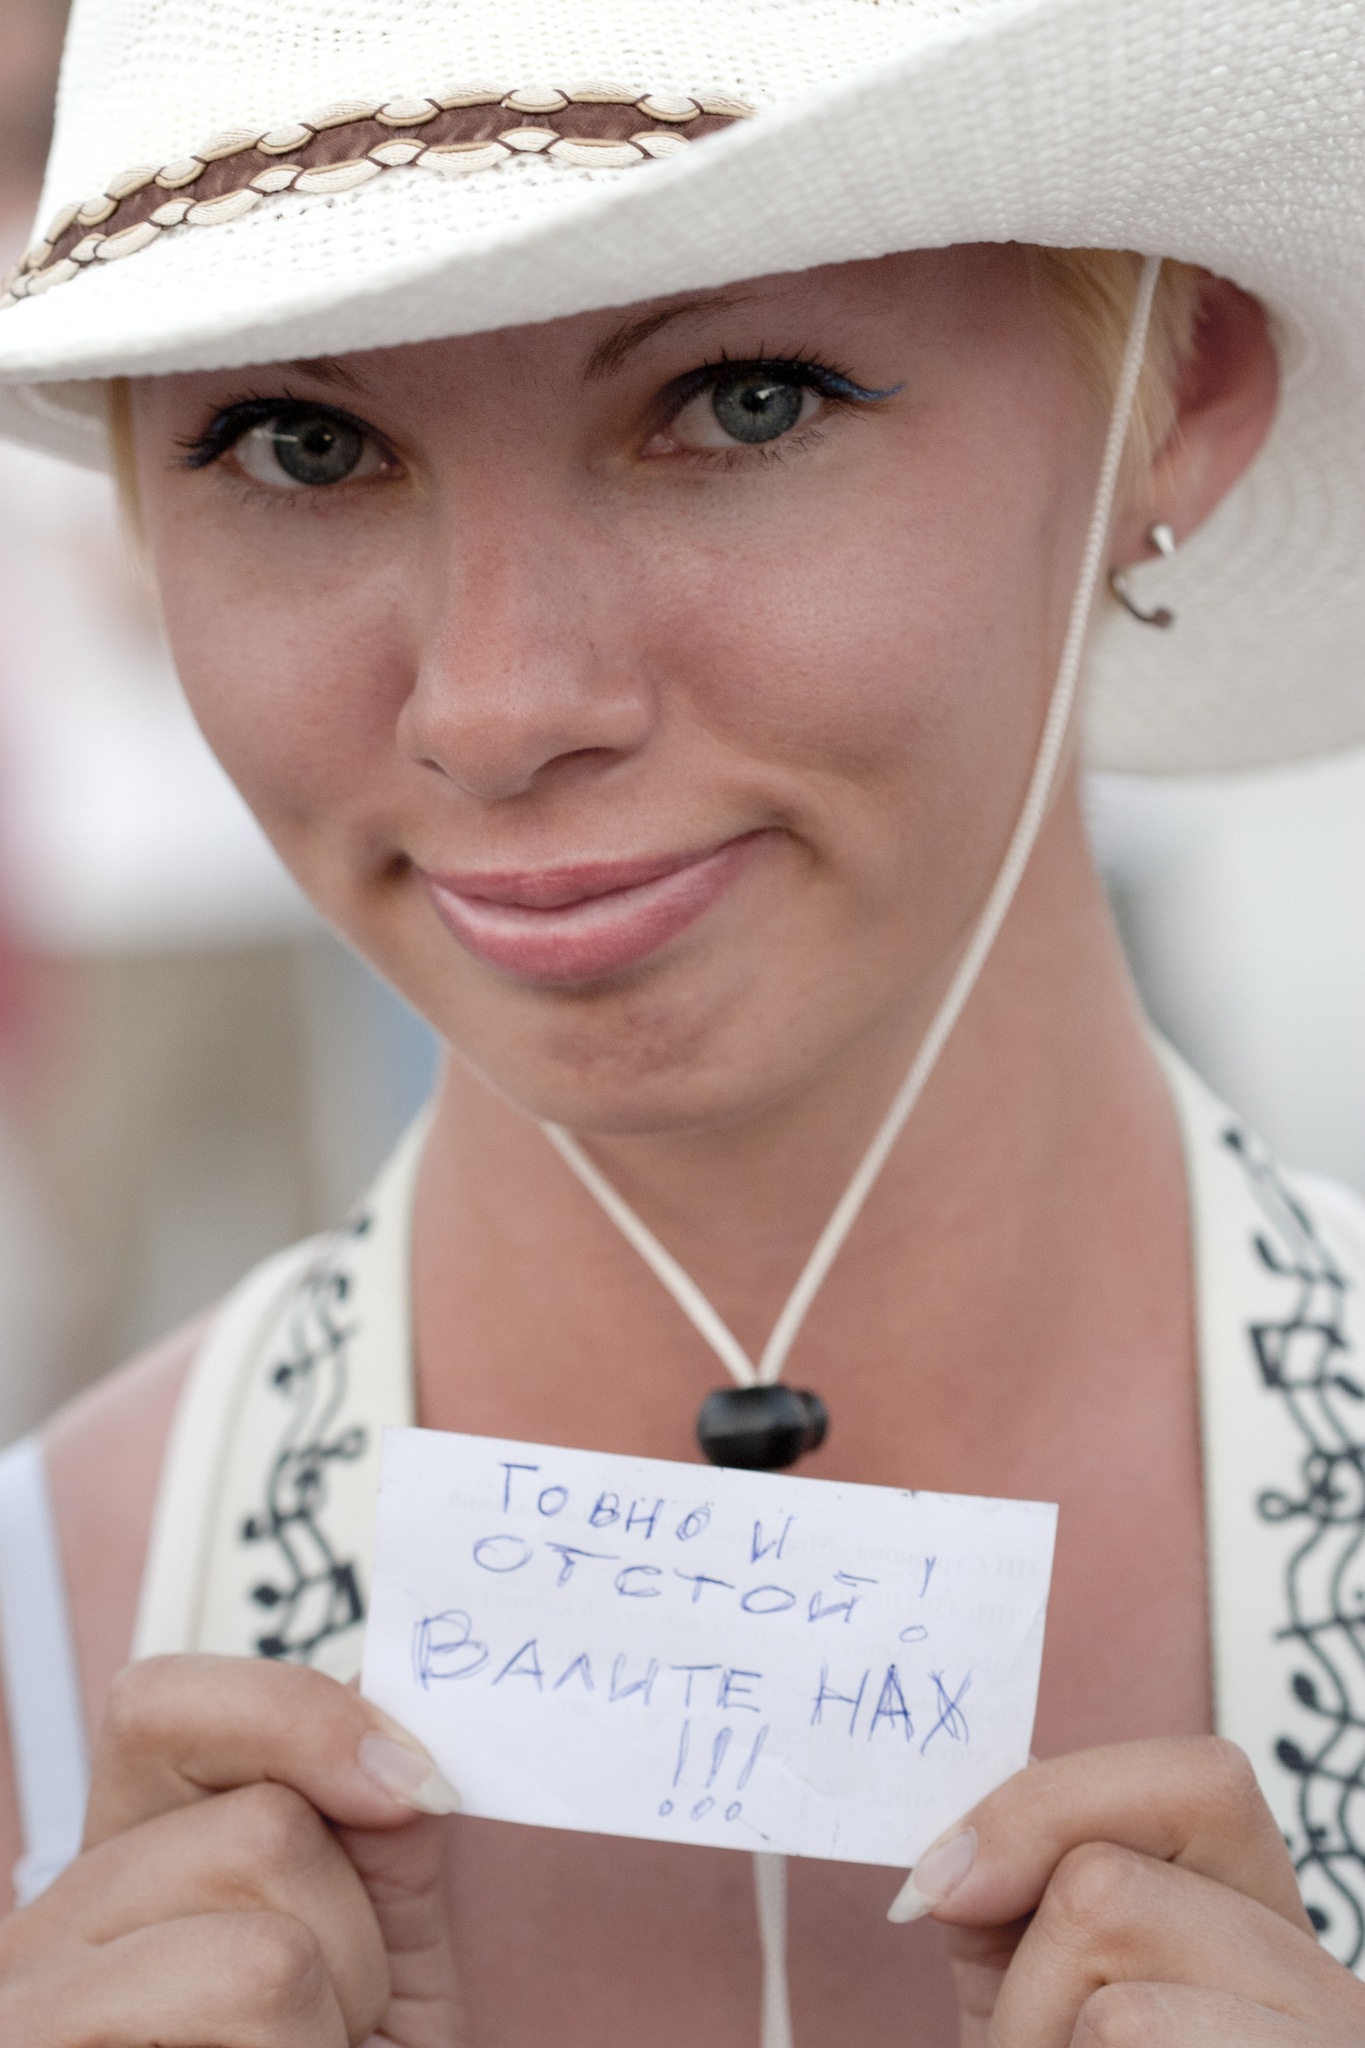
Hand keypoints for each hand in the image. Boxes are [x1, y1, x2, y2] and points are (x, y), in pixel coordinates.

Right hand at [0, 1654, 461, 2045]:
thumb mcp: (372, 1952)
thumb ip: (381, 1836)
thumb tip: (401, 1735)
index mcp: (122, 1858)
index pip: (163, 1704)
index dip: (295, 1713)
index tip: (407, 1783)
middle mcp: (47, 1927)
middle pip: (259, 1831)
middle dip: (356, 1937)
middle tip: (333, 2022)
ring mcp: (33, 2016)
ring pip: (265, 1955)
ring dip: (337, 2031)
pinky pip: (252, 2023)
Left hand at [888, 1737, 1364, 2045]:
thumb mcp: (1035, 1980)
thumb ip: (1011, 1891)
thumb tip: (955, 1861)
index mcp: (1267, 1917)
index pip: (1201, 1778)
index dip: (1047, 1809)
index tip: (943, 1888)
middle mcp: (1333, 1991)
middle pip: (1112, 1894)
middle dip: (1023, 1988)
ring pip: (1117, 2012)